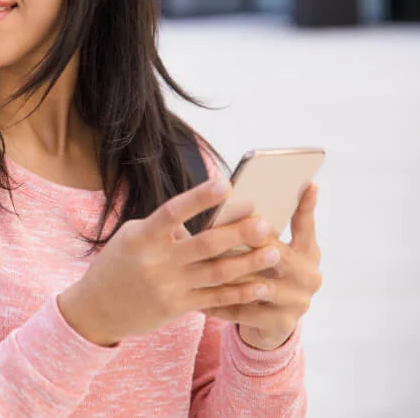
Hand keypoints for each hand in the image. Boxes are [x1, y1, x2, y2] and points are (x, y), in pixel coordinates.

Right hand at [57, 178, 282, 346]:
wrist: (97, 307)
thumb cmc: (119, 261)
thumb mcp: (133, 236)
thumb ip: (165, 227)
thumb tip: (207, 215)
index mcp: (142, 236)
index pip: (173, 212)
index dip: (199, 198)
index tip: (225, 184)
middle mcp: (156, 261)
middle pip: (204, 245)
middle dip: (237, 234)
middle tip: (266, 223)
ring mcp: (168, 287)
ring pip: (216, 273)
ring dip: (248, 264)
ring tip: (274, 252)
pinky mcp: (177, 308)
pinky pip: (215, 299)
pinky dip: (240, 292)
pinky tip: (261, 285)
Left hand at [202, 184, 322, 349]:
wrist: (270, 322)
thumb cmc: (264, 271)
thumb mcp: (271, 248)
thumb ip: (262, 227)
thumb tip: (235, 193)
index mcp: (308, 252)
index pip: (306, 223)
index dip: (306, 204)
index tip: (306, 182)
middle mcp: (309, 276)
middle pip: (276, 252)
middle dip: (248, 239)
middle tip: (222, 227)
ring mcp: (298, 302)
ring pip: (256, 283)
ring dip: (227, 273)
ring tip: (199, 263)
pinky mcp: (281, 324)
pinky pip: (244, 310)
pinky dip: (219, 302)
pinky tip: (196, 295)